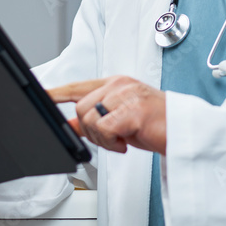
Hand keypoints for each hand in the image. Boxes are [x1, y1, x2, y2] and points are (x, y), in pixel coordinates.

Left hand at [47, 76, 165, 154]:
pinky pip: (104, 128)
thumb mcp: (120, 120)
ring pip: (89, 119)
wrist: (184, 133)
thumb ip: (94, 119)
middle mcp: (120, 85)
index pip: (77, 86)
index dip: (56, 93)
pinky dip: (111, 142)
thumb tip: (68, 123)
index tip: (41, 96)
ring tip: (120, 139)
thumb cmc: (156, 125)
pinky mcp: (133, 111)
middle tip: (110, 138)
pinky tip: (125, 142)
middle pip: (80, 108)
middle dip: (90, 131)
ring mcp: (127, 95)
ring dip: (102, 139)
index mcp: (115, 83)